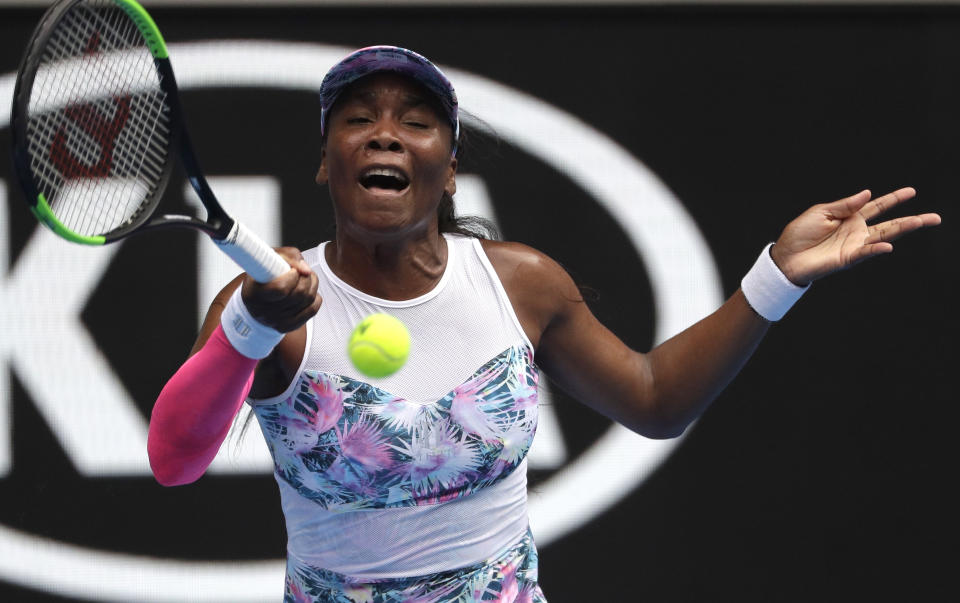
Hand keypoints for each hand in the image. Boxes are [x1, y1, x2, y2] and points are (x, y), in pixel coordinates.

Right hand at [240, 247, 321, 331]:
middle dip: (306, 278)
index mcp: (254, 294)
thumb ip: (289, 257)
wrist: (256, 302)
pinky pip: (312, 310)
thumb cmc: (263, 276)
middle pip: (299, 294)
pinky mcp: (289, 326)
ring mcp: (277, 321)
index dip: (292, 276)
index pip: (281, 288)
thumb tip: (306, 270)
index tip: (292, 270)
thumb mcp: (269, 259)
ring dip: (313, 285)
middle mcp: (264, 312)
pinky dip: (315, 298)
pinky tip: (309, 292)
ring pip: (308, 300)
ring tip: (306, 278)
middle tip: (302, 272)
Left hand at [770, 187, 940, 284]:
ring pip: (884, 236)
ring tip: (922, 222)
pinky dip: (876, 249)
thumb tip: (868, 193)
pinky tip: (888, 245)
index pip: (878, 206)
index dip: (894, 199)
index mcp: (851, 217)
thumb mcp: (821, 212)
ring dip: (903, 229)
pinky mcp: (847, 258)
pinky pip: (865, 252)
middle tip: (934, 217)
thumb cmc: (800, 234)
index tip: (911, 192)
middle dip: (912, 220)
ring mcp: (855, 245)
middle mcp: (857, 231)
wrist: (786, 256)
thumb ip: (845, 205)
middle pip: (890, 224)